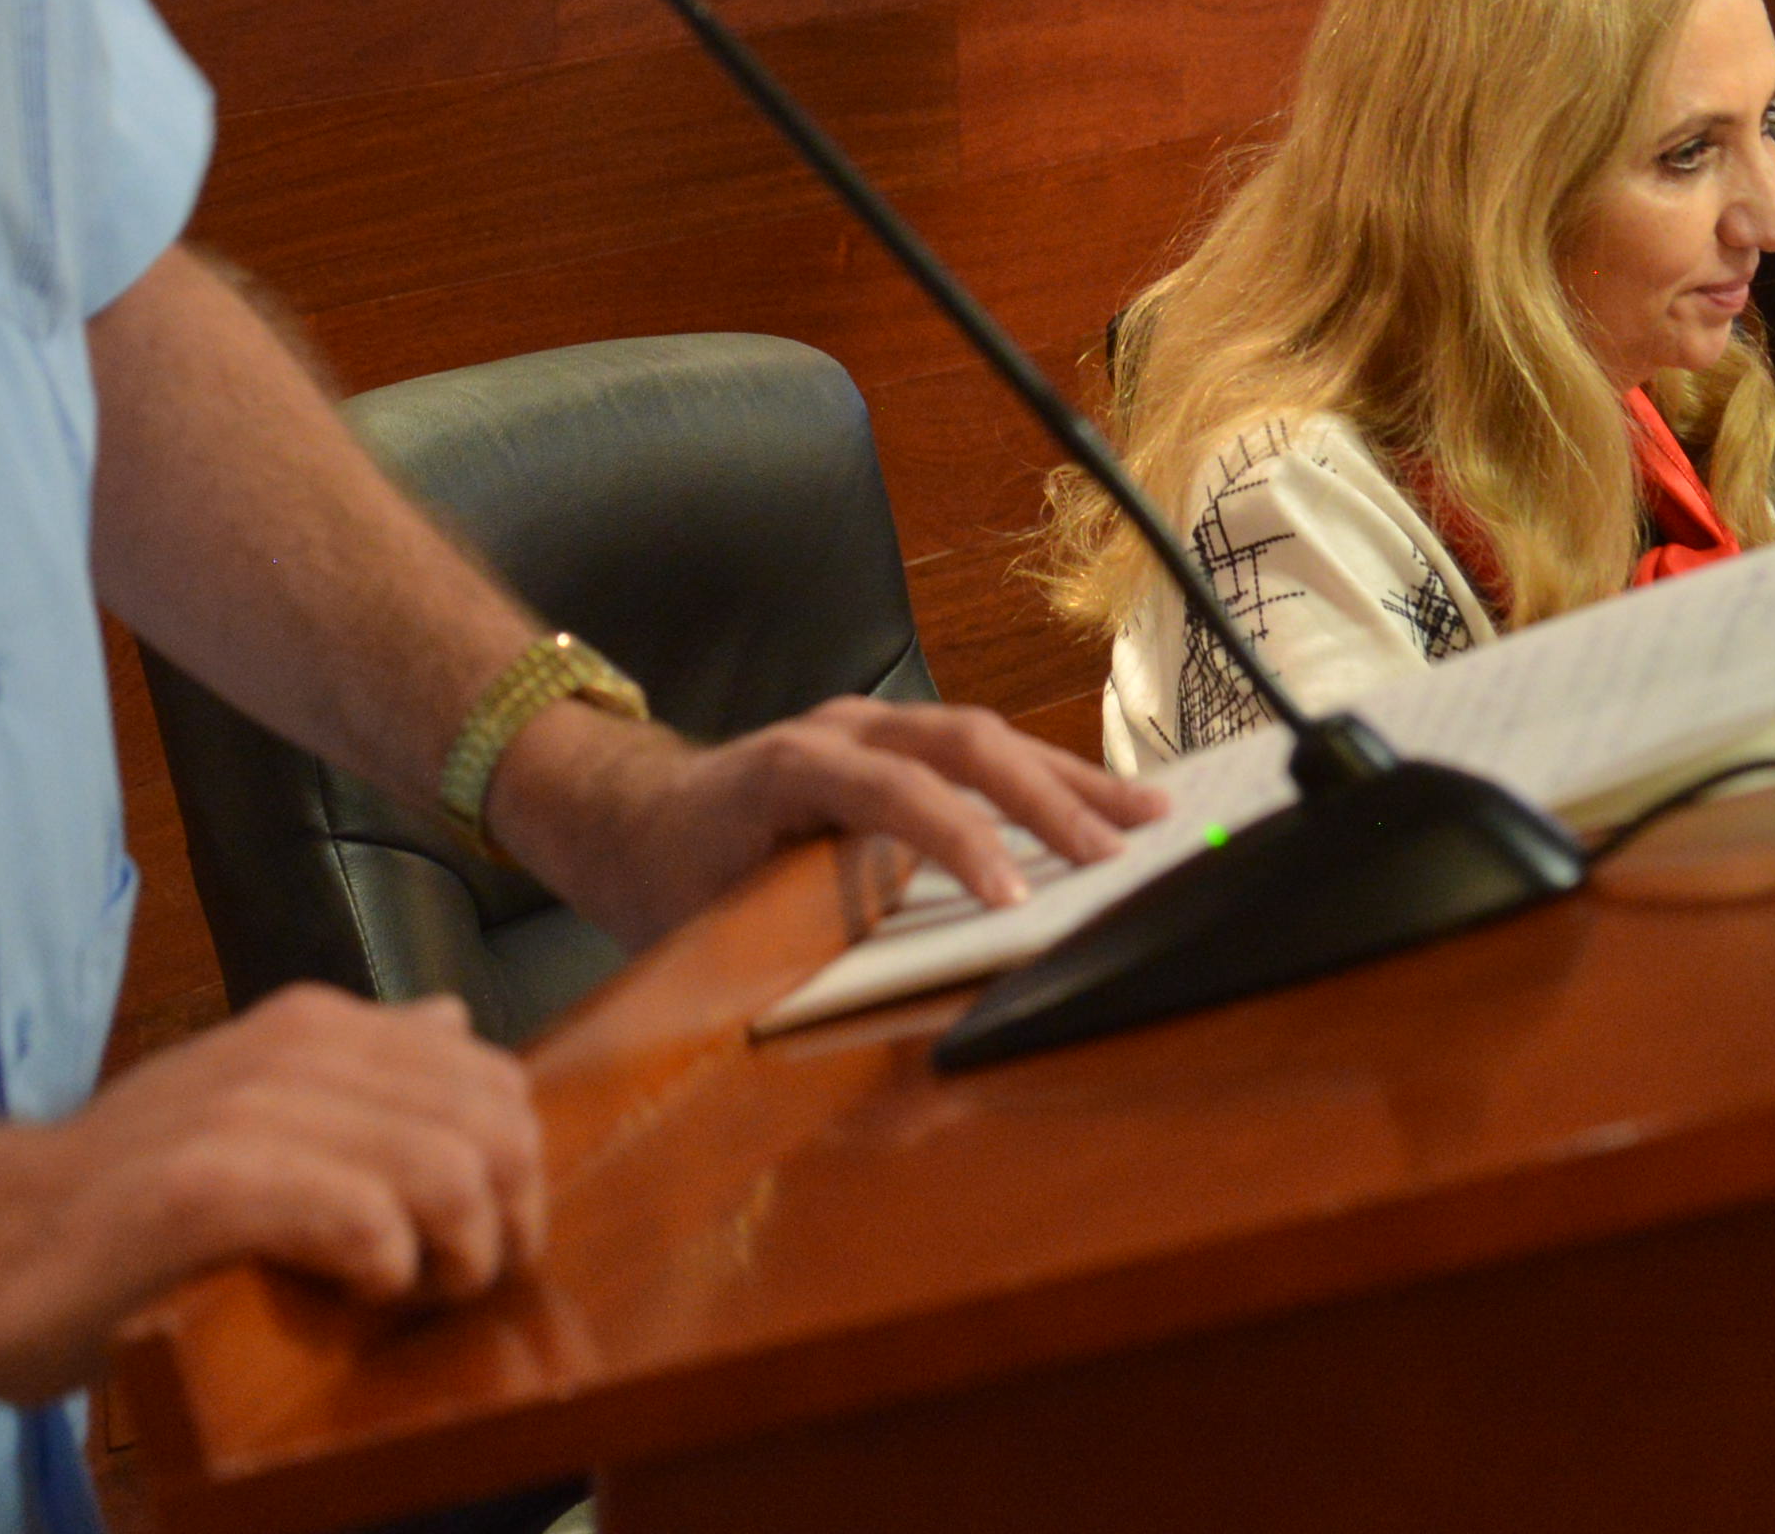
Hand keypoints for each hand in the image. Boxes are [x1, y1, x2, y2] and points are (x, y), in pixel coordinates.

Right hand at [0, 984, 542, 1396]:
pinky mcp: (209, 1185)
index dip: (514, 1176)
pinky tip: (344, 1296)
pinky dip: (382, 1273)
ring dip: (453, 1256)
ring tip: (402, 1297)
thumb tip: (451, 1022)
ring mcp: (249, 1109)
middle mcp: (294, 1046)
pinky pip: (366, 1222)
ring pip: (450, 1170)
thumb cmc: (122, 1201)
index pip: (496, 1081)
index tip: (474, 1248)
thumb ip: (355, 1069)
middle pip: (494, 1124)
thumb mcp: (249, 1107)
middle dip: (503, 1221)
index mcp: (314, 1025)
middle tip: (450, 1286)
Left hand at [485, 693, 1151, 952]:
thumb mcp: (710, 932)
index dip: (957, 843)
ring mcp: (869, 727)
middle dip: (1044, 799)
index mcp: (788, 768)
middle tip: (1114, 857)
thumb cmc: (668, 878)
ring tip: (1147, 816)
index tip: (1014, 901)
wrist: (627, 810)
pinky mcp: (891, 743)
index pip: (890, 794)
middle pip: (959, 744)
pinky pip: (975, 751)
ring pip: (981, 738)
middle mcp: (838, 731)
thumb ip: (789, 969)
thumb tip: (857, 1047)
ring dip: (1064, 779)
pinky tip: (1097, 805)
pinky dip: (1040, 777)